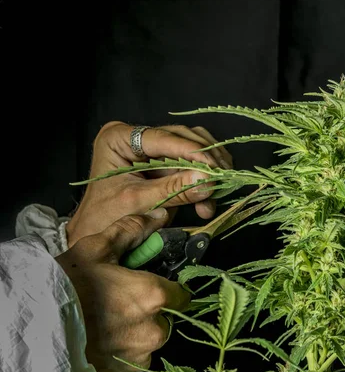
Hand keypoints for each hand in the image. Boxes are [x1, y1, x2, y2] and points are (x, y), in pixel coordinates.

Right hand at [56, 208, 190, 371]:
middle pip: (166, 318)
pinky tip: (100, 341)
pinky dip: (122, 352)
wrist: (33, 332)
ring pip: (149, 341)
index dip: (169, 289)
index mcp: (154, 296)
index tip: (151, 287)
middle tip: (120, 304)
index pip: (183, 295)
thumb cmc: (66, 287)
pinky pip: (133, 361)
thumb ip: (132, 231)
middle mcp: (154, 330)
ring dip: (136, 333)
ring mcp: (140, 356)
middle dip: (149, 312)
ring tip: (106, 324)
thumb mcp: (96, 249)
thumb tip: (160, 216)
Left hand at [66, 121, 232, 246]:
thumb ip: (174, 190)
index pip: (163, 137)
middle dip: (204, 162)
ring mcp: (153, 150)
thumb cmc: (105, 218)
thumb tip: (208, 180)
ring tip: (217, 194)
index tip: (214, 167)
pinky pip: (192, 168)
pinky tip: (208, 202)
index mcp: (119, 138)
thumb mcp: (139, 203)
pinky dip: (203, 184)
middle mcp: (137, 137)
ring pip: (193, 150)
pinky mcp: (165, 165)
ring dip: (208, 173)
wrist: (95, 234)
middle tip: (221, 181)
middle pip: (182, 139)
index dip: (192, 151)